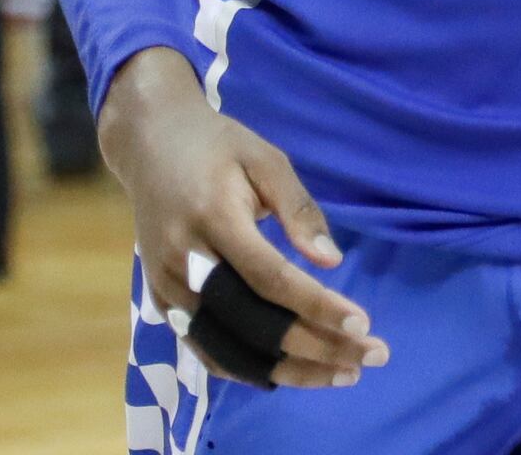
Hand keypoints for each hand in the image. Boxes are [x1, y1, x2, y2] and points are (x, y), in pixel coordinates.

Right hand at [98, 48, 386, 390]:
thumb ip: (299, 209)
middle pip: (253, 323)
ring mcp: (165, 287)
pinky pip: (205, 350)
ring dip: (290, 370)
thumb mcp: (265, 159)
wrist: (148, 145)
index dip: (318, 307)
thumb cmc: (217, 146)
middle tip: (371, 356)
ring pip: (230, 350)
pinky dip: (248, 370)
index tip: (364, 325)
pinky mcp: (161, 301)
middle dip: (317, 347)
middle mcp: (183, 260)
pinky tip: (290, 373)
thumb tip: (331, 262)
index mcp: (212, 218)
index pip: (270, 278)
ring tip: (342, 374)